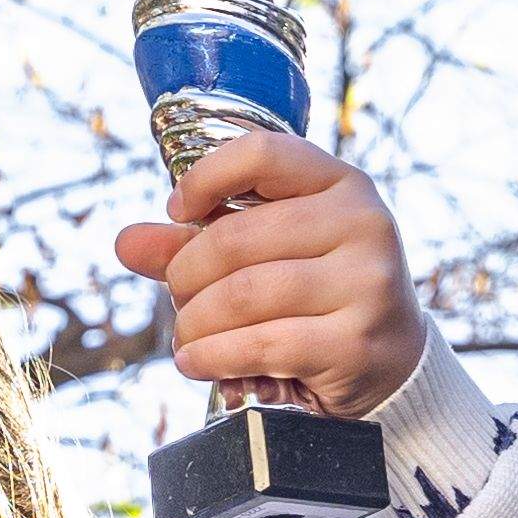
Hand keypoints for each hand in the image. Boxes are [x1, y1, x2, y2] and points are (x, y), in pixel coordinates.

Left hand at [106, 128, 430, 419]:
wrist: (391, 364)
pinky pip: (261, 345)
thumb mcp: (270, 253)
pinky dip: (214, 356)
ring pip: (244, 295)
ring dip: (195, 323)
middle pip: (236, 238)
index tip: (176, 211)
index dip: (205, 178)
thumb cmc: (319, 296)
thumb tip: (126, 242)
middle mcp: (363, 223)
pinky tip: (196, 362)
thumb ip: (199, 242)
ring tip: (185, 338)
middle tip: (178, 299)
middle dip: (186, 276)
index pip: (262, 153)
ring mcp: (366, 283)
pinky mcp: (356, 342)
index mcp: (342, 183)